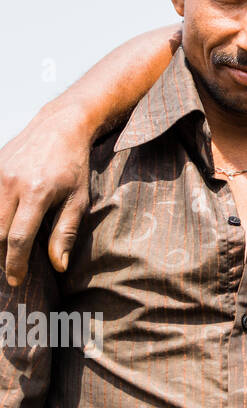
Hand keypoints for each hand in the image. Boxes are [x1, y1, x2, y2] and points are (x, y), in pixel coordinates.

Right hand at [0, 106, 92, 285]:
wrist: (59, 127)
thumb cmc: (73, 166)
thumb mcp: (78, 199)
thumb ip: (65, 232)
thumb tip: (59, 265)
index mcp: (37, 193)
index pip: (18, 238)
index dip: (15, 263)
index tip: (16, 280)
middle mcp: (11, 184)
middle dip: (3, 255)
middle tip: (11, 270)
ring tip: (6, 252)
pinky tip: (1, 229)